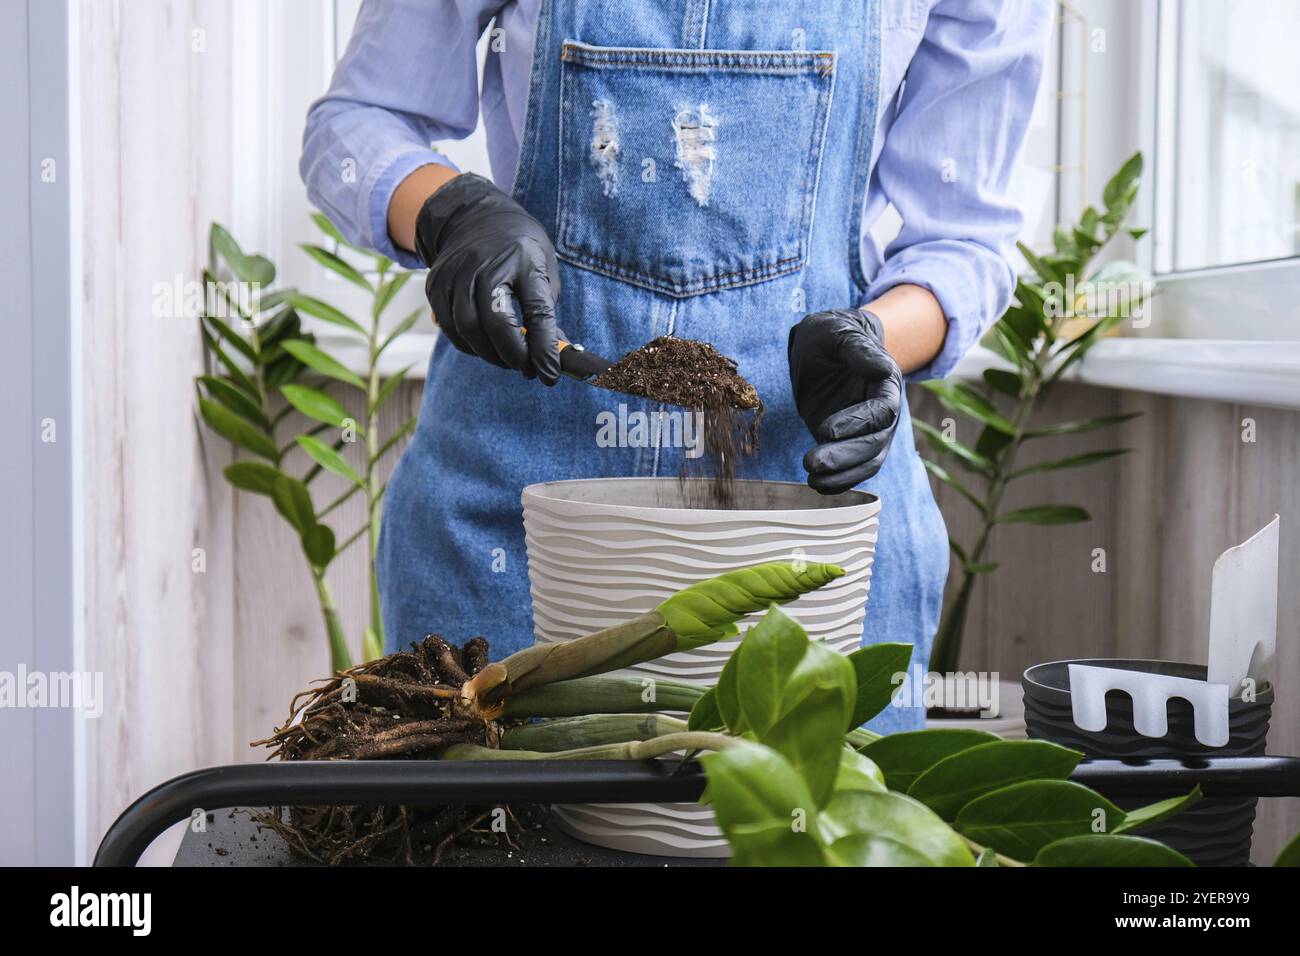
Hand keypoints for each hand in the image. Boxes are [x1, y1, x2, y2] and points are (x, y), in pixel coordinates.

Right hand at [414, 173, 560, 383]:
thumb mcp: (542, 268)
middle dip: (512, 356)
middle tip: (527, 368)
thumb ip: (544, 310)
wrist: (473, 215)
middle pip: (494, 324)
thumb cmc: (517, 247)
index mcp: (523, 259)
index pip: (536, 311)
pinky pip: (449, 327)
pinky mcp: (436, 285)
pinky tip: (484, 345)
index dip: (543, 347)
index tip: (550, 373)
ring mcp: (455, 274)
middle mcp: (485, 265)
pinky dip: (468, 344)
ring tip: (507, 358)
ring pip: (467, 330)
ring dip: (489, 354)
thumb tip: (550, 356)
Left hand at [788, 309, 902, 494]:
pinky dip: (839, 481)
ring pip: (868, 462)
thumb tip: (882, 368)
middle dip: (845, 457)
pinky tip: (818, 485)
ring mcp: (868, 430)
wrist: (823, 348)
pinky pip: (854, 469)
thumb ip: (858, 348)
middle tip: (811, 463)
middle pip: (876, 444)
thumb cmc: (832, 334)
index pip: (882, 411)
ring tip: (812, 479)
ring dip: (842, 475)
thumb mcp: (838, 331)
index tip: (825, 431)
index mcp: (886, 382)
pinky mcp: (851, 443)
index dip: (857, 423)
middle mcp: (884, 411)